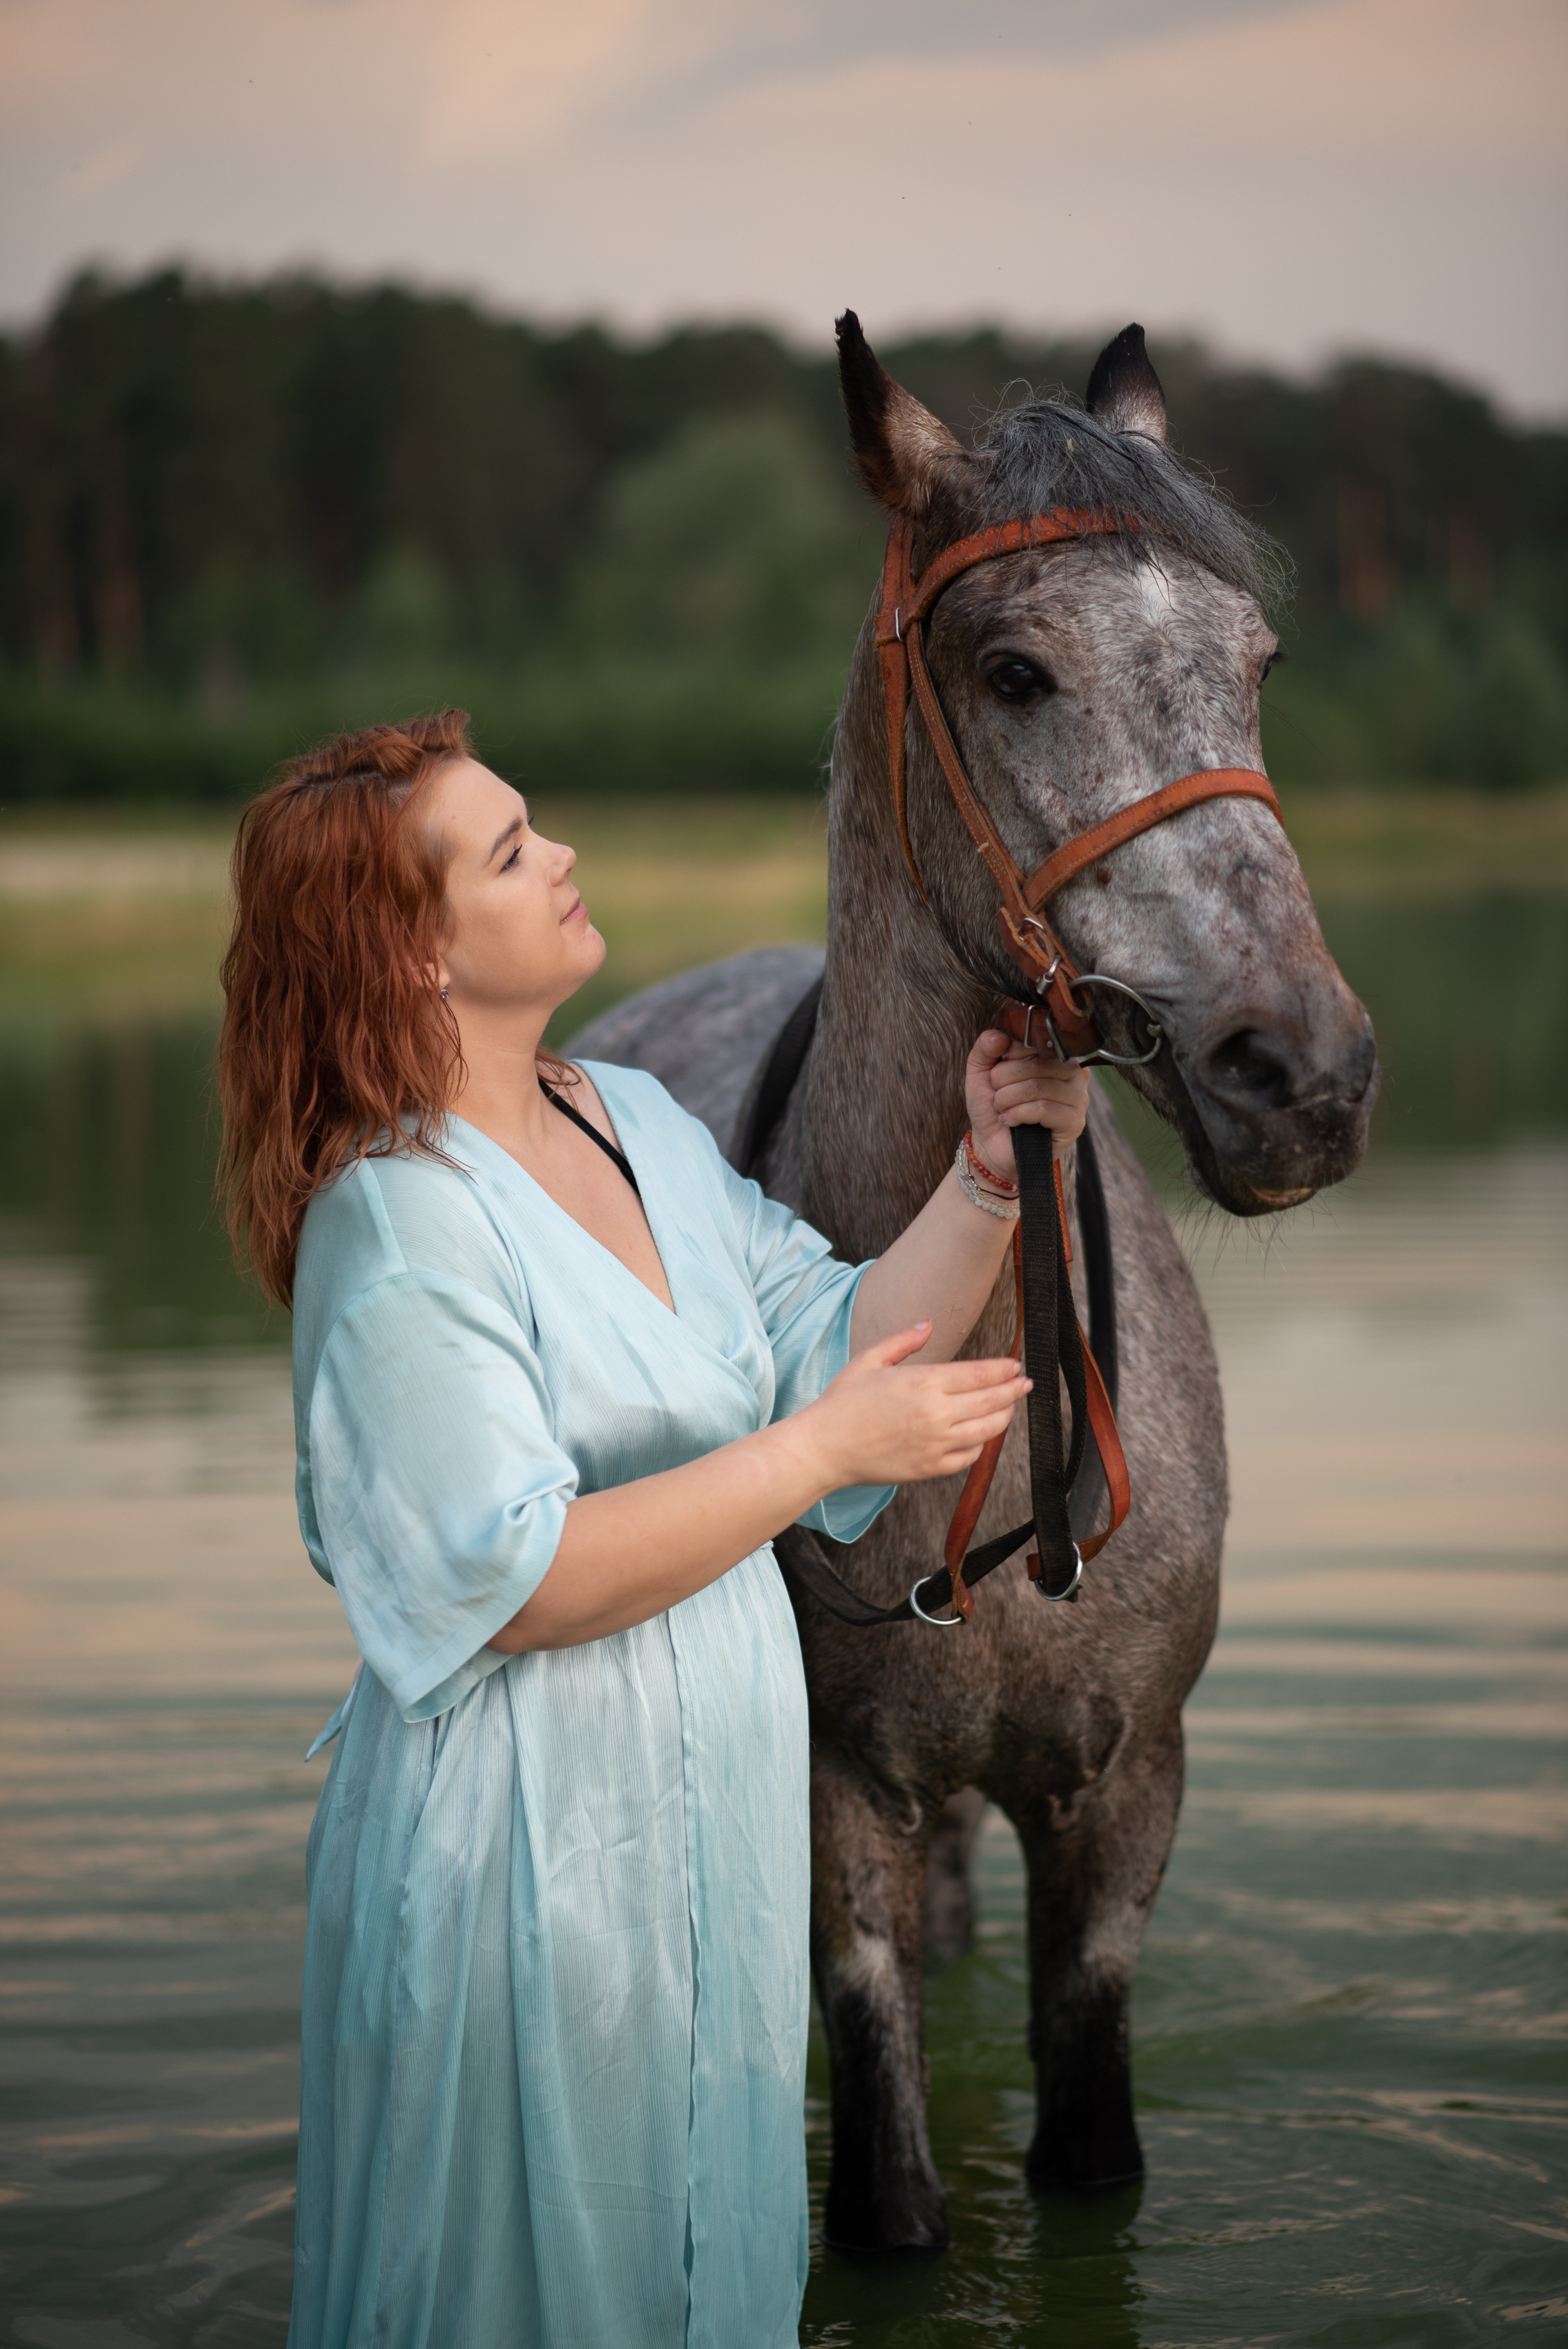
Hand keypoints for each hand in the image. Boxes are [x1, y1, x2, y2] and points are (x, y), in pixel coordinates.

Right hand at [798, 1323, 1029, 1488]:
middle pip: (991, 1401)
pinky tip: (981, 1436)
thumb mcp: (869, 1360)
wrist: (825, 1448)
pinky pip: (968, 1457)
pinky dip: (980, 1445)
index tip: (1015, 1365)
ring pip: (987, 1430)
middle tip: (1025, 1384)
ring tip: (1008, 1408)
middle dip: (1013, 1391)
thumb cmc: (843, 1402)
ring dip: (1003, 1417)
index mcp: (923, 1382)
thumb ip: (902, 1341)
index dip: (1003, 1370)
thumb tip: (928, 1326)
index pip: (978, 1374)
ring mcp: (935, 1444)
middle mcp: (935, 1413)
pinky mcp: (930, 1468)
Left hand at [964, 1030, 1089, 1183]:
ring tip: (1001, 1109)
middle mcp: (1073, 1071)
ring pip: (1038, 1086)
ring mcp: (1078, 1097)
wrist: (992, 1145)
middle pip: (1036, 1063)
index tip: (997, 1072)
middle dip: (1003, 1080)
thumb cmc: (993, 1106)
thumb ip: (986, 1047)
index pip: (1035, 1040)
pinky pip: (1044, 1109)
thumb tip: (999, 1035)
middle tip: (997, 1095)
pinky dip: (1018, 1114)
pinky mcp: (1074, 1121)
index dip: (1008, 1056)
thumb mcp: (981, 1071)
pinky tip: (1010, 1121)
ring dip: (1008, 1099)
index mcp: (1055, 1054)